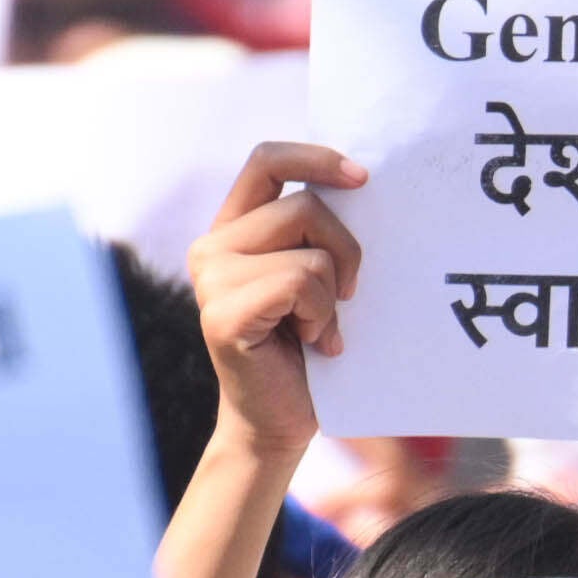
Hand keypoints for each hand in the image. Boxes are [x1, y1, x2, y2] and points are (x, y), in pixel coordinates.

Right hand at [187, 144, 361, 462]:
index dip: (317, 158)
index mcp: (234, 228)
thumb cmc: (307, 346)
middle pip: (305, 204)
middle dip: (346, 249)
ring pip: (310, 251)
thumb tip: (365, 183)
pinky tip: (314, 343)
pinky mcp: (224, 314)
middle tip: (347, 295)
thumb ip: (318, 230)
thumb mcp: (315, 274)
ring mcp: (212, 279)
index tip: (363, 178)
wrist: (280, 419)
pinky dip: (323, 317)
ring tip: (319, 327)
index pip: (268, 160)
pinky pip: (301, 284)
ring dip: (333, 295)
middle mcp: (213, 247)